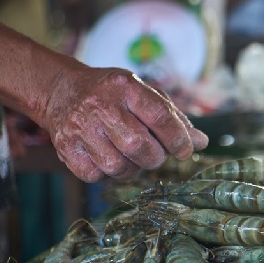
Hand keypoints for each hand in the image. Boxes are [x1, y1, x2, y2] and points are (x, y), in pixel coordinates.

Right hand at [40, 66, 207, 181]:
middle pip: (138, 145)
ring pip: (117, 166)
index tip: (185, 151)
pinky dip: (108, 174)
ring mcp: (80, 127)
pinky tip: (110, 159)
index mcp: (126, 87)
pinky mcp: (65, 147)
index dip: (177, 138)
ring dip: (133, 169)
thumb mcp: (144, 93)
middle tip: (156, 155)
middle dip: (155, 157)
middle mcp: (101, 105)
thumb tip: (201, 143)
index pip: (159, 116)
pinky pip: (95, 175)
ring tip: (132, 157)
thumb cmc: (114, 94)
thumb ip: (173, 118)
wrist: (62, 90)